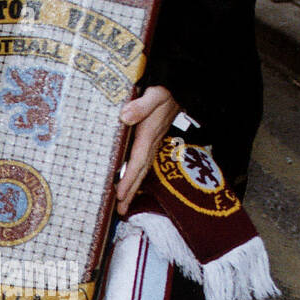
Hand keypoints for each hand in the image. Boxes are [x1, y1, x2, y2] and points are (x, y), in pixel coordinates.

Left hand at [114, 85, 179, 215]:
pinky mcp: (151, 138)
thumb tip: (126, 116)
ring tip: (123, 205)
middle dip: (131, 192)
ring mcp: (152, 141)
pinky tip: (129, 183)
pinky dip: (135, 175)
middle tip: (120, 211)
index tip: (119, 194)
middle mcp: (151, 141)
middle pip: (140, 171)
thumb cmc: (166, 90)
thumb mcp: (155, 94)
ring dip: (132, 187)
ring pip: (142, 169)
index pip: (137, 161)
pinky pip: (142, 161)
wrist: (180, 88)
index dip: (129, 179)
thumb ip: (142, 105)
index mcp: (149, 134)